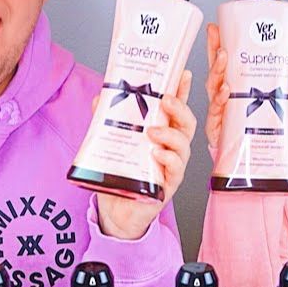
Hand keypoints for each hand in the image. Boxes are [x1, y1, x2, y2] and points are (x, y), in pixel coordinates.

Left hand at [96, 70, 196, 239]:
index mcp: (162, 134)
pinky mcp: (168, 186)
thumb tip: (101, 97)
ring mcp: (172, 167)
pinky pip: (176, 171)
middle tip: (166, 99)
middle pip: (186, 124)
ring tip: (153, 131)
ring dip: (171, 135)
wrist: (117, 212)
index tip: (183, 74)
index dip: (182, 91)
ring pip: (183, 145)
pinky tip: (157, 154)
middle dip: (180, 108)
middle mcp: (171, 148)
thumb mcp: (112, 143)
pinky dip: (168, 160)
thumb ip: (107, 120)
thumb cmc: (120, 176)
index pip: (175, 109)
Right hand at [204, 22, 287, 153]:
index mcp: (236, 90)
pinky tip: (226, 91)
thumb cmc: (261, 135)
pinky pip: (216, 111)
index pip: (226, 64)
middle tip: (219, 38)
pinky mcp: (217, 127)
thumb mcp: (282, 115)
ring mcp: (219, 111)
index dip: (219, 45)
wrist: (253, 163)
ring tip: (224, 58)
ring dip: (218, 71)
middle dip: (214, 52)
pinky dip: (221, 99)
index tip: (216, 27)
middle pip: (216, 70)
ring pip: (214, 87)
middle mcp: (224, 98)